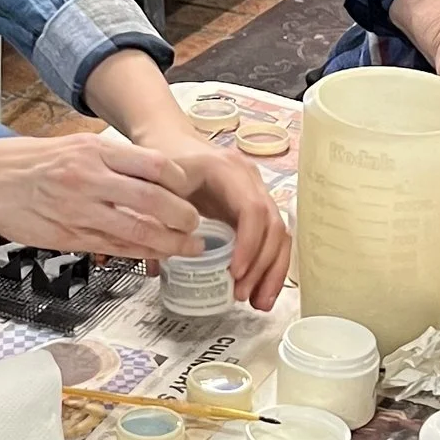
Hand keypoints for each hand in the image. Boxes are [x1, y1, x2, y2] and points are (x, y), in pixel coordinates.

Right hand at [0, 132, 201, 261]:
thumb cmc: (26, 163)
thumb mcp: (72, 146)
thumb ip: (111, 161)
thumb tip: (152, 175)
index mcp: (93, 151)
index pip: (153, 164)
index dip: (181, 182)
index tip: (191, 190)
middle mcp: (88, 179)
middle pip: (153, 200)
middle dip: (183, 217)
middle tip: (196, 224)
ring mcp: (78, 210)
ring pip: (137, 231)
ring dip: (169, 242)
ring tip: (188, 247)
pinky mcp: (69, 237)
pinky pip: (114, 248)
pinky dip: (140, 254)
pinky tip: (155, 255)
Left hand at [158, 139, 290, 308]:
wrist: (171, 137)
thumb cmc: (166, 154)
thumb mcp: (160, 179)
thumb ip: (159, 214)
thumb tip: (160, 258)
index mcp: (230, 171)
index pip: (253, 210)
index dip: (249, 244)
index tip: (236, 272)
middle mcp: (251, 181)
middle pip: (274, 227)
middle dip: (263, 266)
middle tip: (243, 294)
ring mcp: (256, 194)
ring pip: (279, 236)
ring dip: (272, 272)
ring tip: (258, 302)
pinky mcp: (254, 209)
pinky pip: (271, 239)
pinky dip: (268, 267)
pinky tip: (259, 291)